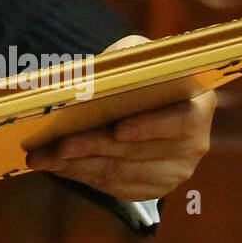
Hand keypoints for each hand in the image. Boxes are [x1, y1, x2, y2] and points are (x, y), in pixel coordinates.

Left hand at [24, 34, 215, 200]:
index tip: (118, 130)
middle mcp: (194, 145)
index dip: (150, 128)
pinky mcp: (153, 188)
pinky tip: (57, 166)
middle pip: (138, 152)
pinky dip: (83, 176)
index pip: (182, 122)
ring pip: (120, 174)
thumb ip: (125, 57)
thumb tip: (93, 72)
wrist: (143, 99)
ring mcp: (175, 171)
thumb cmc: (139, 72)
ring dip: (78, 167)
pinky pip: (115, 187)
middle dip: (91, 148)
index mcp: (199, 106)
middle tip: (56, 146)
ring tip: (43, 158)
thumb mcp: (137, 54)